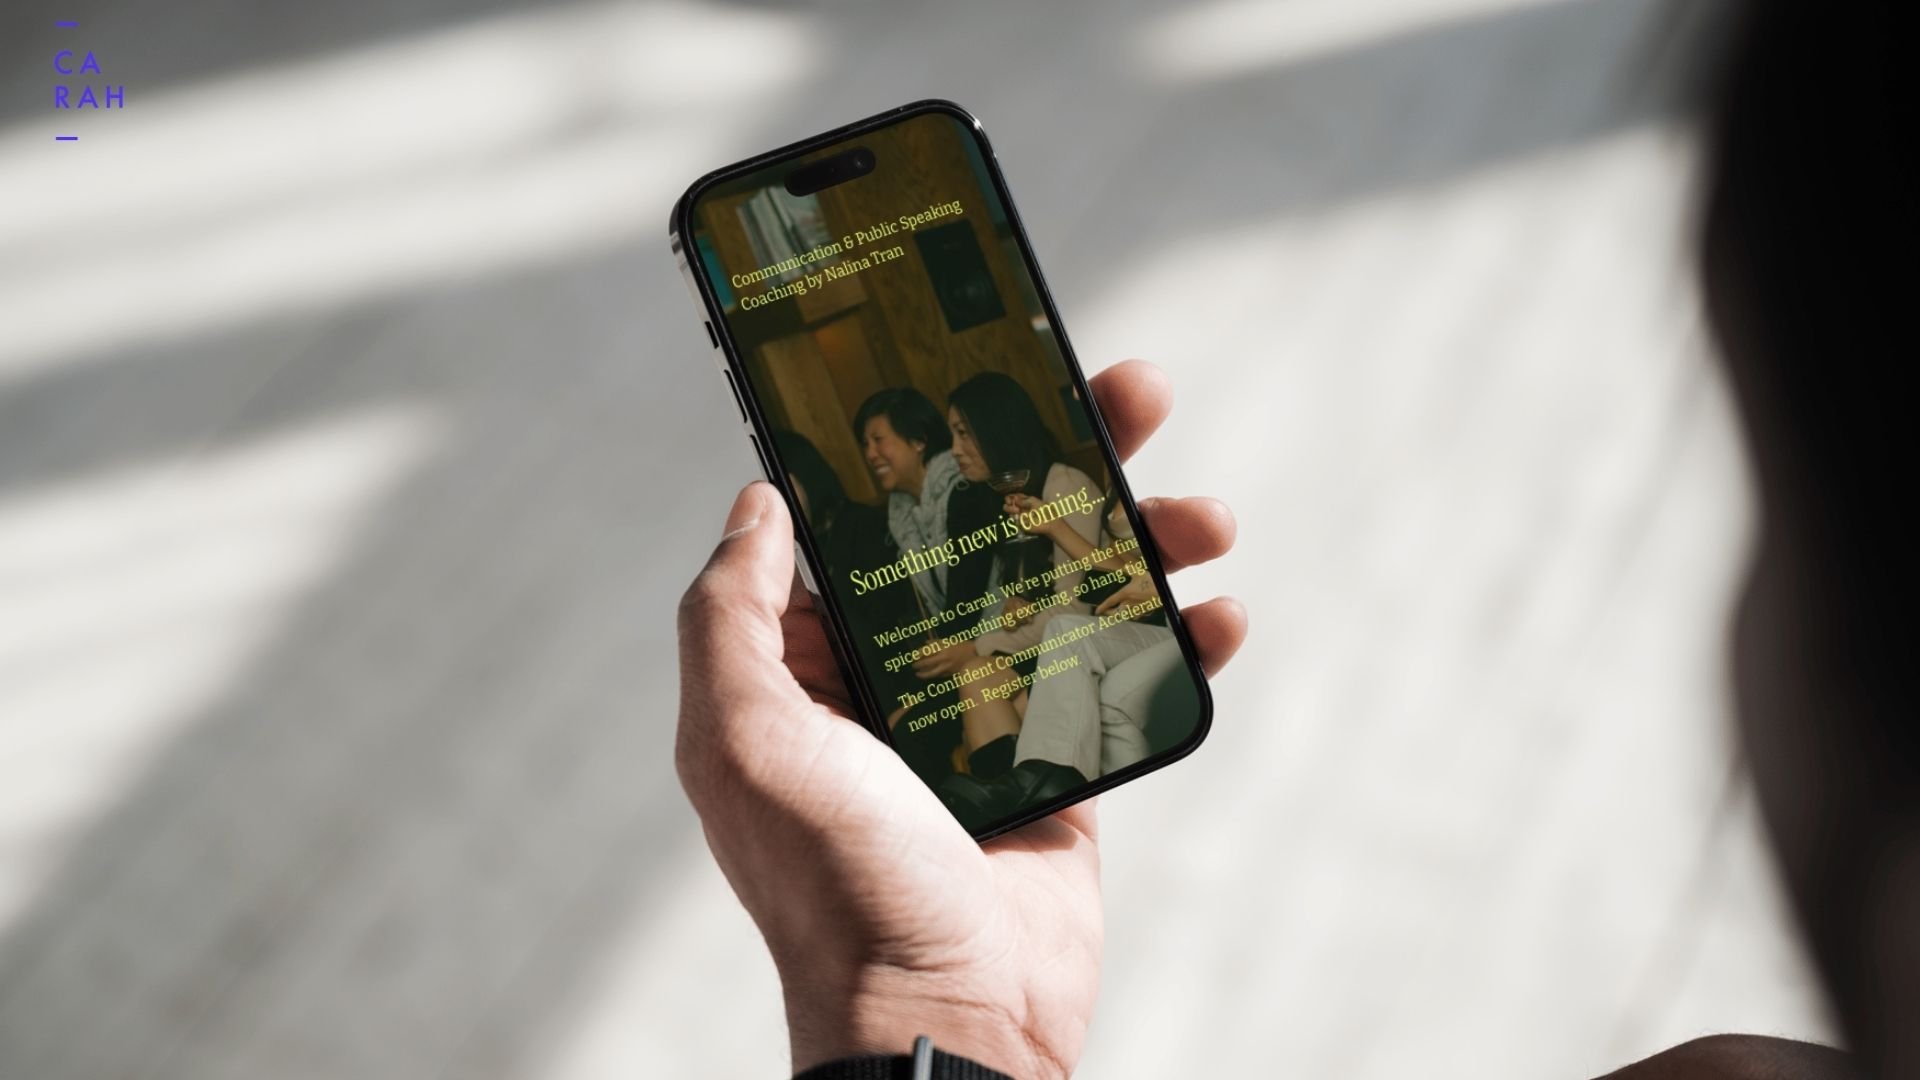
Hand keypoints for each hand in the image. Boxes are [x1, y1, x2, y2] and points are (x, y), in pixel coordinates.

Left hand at [676, 359, 1245, 1078]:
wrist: (949, 1017)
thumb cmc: (837, 885)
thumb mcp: (749, 740)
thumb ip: (733, 617)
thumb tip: (758, 502)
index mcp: (822, 660)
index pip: (879, 519)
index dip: (933, 440)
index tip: (990, 369)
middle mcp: (906, 674)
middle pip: (995, 534)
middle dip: (1067, 459)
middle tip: (1133, 394)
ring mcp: (994, 715)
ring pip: (1074, 592)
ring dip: (1144, 539)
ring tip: (1206, 516)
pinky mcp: (1068, 764)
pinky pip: (1127, 680)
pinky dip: (1179, 641)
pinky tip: (1221, 613)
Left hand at [1093, 571, 1156, 616]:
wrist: (1163, 593)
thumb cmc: (1149, 583)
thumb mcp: (1138, 572)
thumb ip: (1129, 569)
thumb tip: (1124, 566)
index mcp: (1125, 594)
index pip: (1110, 601)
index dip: (1102, 607)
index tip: (1097, 611)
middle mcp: (1128, 603)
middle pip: (1116, 612)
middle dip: (1110, 613)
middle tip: (1106, 613)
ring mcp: (1137, 609)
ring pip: (1126, 615)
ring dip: (1121, 615)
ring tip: (1118, 613)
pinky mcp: (1145, 612)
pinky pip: (1136, 616)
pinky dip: (1134, 615)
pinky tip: (1134, 614)